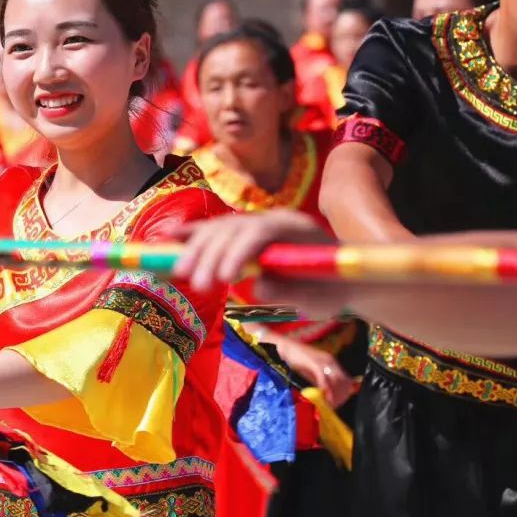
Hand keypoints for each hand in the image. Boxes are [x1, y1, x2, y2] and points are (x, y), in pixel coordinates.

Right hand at [174, 211, 351, 318]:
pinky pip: (216, 231)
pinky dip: (193, 235)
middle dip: (211, 253)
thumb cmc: (335, 288)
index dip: (240, 250)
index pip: (261, 231)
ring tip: (178, 272)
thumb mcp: (322, 297)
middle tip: (196, 284)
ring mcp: (257, 223)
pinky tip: (169, 239)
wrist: (346, 275)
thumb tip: (256, 287)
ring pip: (220, 228)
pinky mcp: (245, 233)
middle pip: (233, 228)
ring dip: (196, 249)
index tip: (225, 277)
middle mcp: (273, 218)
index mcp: (297, 228)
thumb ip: (293, 291)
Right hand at [269, 335, 355, 408]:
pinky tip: (322, 397)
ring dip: (334, 395)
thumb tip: (325, 395)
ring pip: (337, 381)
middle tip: (332, 406)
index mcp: (331, 363)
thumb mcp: (311, 372)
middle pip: (344, 381)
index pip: (345, 380)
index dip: (343, 393)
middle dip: (340, 396)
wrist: (285, 347)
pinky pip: (324, 379)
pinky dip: (325, 389)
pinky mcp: (314, 363)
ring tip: (328, 404)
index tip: (337, 403)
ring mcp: (323, 361)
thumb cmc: (296, 360)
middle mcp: (330, 361)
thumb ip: (319, 382)